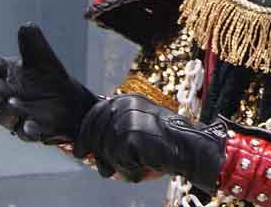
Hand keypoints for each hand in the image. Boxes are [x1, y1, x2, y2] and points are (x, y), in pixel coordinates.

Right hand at [0, 23, 98, 143]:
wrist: (72, 102)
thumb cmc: (49, 78)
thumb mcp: (43, 58)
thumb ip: (33, 42)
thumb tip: (26, 26)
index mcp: (7, 76)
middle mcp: (8, 97)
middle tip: (0, 88)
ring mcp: (19, 115)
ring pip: (5, 116)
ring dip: (8, 112)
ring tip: (13, 105)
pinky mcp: (35, 129)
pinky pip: (26, 132)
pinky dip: (26, 130)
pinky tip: (29, 127)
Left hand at [72, 94, 226, 189]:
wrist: (191, 146)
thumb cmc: (169, 142)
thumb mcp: (142, 126)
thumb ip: (118, 128)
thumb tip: (87, 144)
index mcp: (129, 99)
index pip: (95, 114)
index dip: (84, 135)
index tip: (79, 151)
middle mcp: (126, 105)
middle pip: (94, 133)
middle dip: (97, 154)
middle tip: (104, 170)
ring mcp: (128, 119)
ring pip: (104, 149)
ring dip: (117, 164)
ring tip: (135, 166)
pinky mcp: (131, 135)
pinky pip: (117, 159)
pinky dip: (129, 169)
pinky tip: (142, 168)